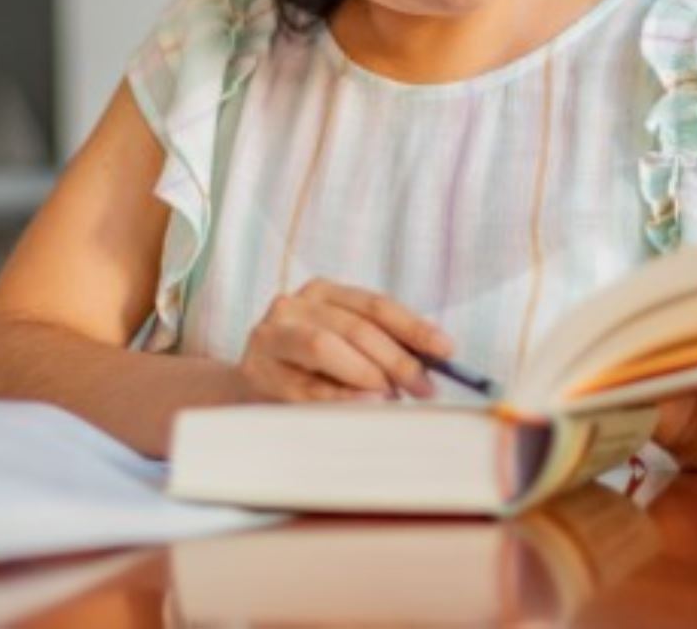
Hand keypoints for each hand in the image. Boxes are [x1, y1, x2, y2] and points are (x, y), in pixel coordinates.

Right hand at [237, 279, 451, 402]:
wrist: (250, 386)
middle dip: (396, 360)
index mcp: (322, 292)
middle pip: (355, 328)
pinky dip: (339, 396)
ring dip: (366, 374)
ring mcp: (271, 337)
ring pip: (325, 347)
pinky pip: (305, 385)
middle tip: (424, 388)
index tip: (447, 350)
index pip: (376, 305)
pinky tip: (365, 405)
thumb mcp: (344, 345)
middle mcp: (294, 305)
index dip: (414, 327)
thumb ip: (381, 347)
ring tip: (392, 397)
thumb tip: (435, 364)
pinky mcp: (258, 372)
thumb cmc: (308, 367)